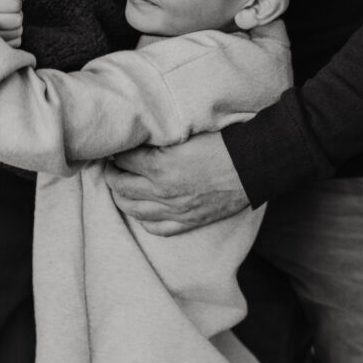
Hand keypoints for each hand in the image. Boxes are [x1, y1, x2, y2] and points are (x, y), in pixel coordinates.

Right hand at [0, 0, 26, 47]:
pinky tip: (2, 30)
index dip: (15, 0)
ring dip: (15, 25)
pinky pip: (16, 43)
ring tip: (2, 20)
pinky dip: (13, 36)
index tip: (3, 0)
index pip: (16, 4)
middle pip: (17, 20)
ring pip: (17, 32)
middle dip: (15, 13)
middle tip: (3, 11)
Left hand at [104, 130, 248, 235]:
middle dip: (111, 173)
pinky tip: (140, 209)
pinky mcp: (188, 221)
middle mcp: (162, 191)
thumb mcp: (184, 134)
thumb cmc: (220, 143)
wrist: (251, 167)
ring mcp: (174, 209)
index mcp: (160, 165)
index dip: (117, 151)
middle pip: (120, 185)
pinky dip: (143, 219)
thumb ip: (159, 140)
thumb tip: (139, 138)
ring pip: (133, 209)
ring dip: (121, 196)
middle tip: (111, 165)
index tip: (116, 146)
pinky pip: (156, 228)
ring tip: (120, 186)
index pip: (123, 159)